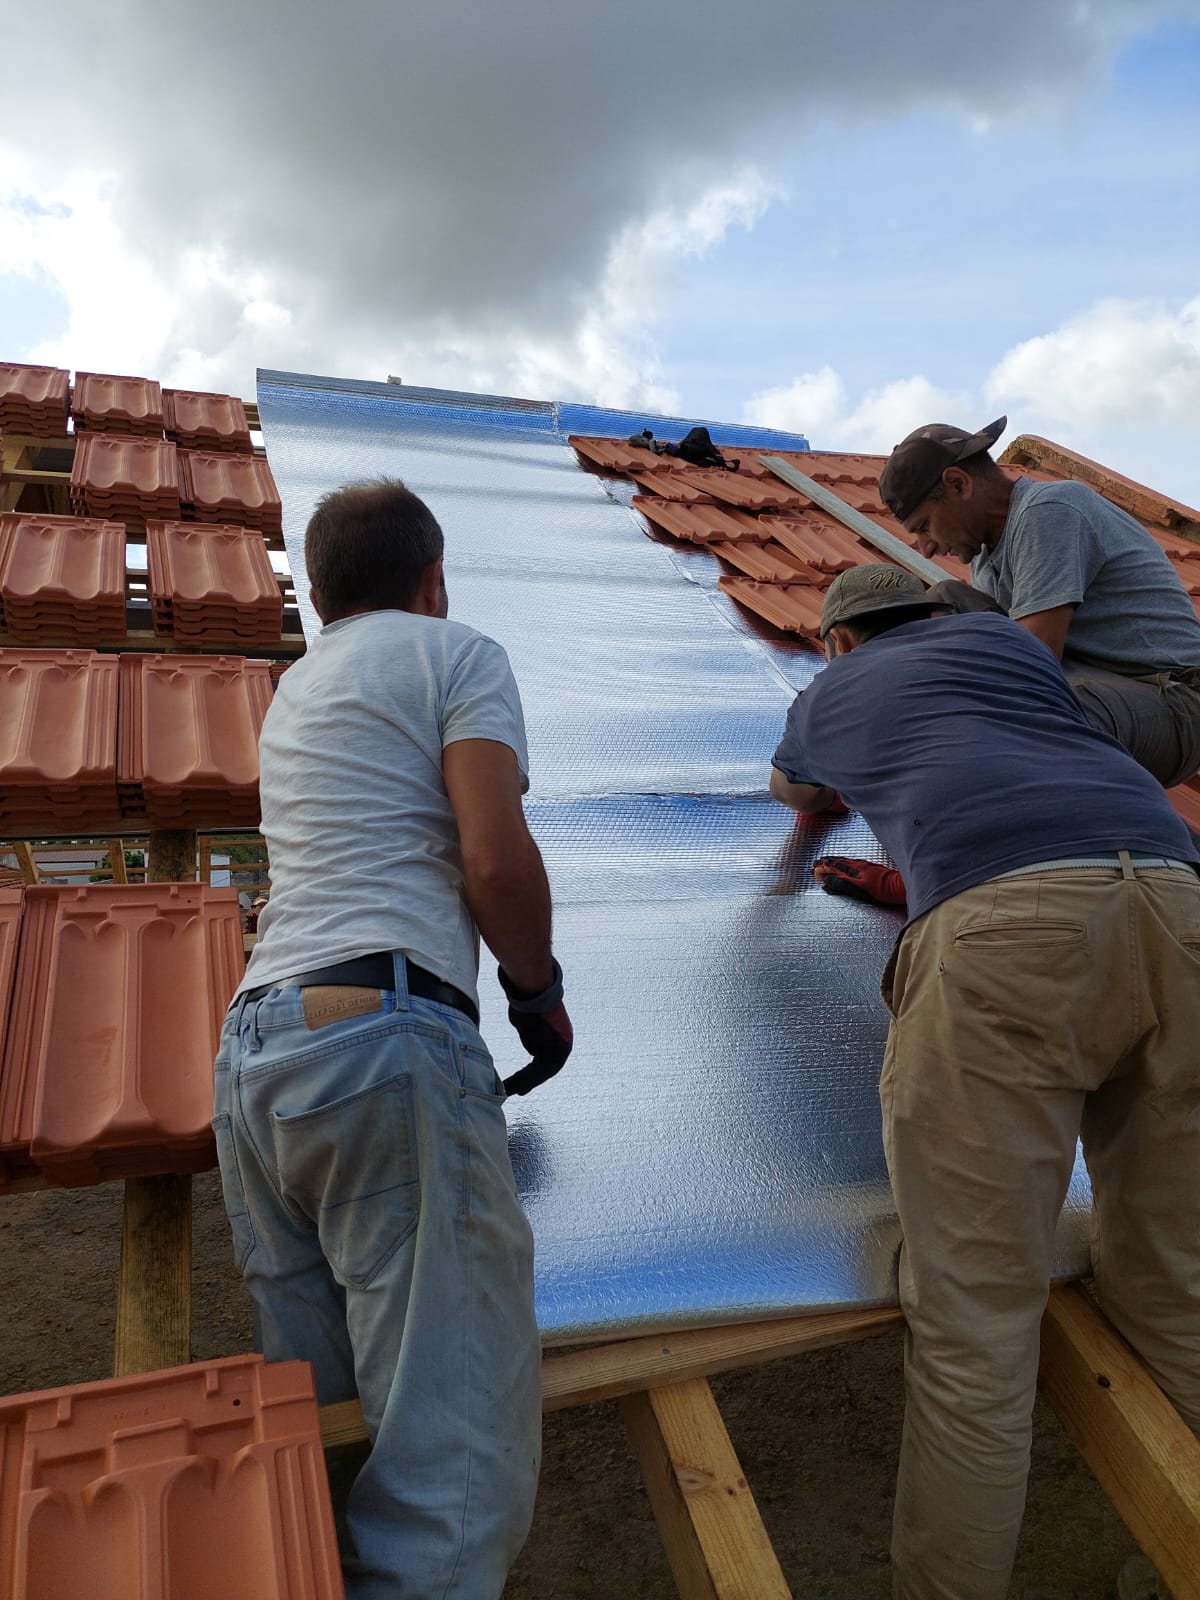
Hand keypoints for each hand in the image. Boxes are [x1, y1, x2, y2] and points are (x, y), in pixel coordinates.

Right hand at [498, 960, 573, 1094]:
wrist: (532, 986)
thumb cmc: (528, 999)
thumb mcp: (530, 1022)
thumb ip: (532, 1037)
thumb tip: (532, 1050)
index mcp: (561, 1036)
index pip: (547, 1061)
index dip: (534, 1075)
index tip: (523, 1084)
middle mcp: (564, 1043)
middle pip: (545, 1070)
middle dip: (528, 1082)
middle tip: (514, 1091)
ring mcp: (560, 1046)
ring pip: (540, 1072)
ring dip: (523, 1083)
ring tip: (507, 1090)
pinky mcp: (551, 1048)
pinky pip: (536, 1070)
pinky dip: (523, 1079)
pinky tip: (511, 1084)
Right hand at [813, 856, 905, 906]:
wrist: (899, 886)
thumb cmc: (880, 891)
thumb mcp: (858, 890)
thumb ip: (841, 884)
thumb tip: (827, 879)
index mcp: (852, 870)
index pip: (832, 867)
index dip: (822, 869)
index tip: (814, 870)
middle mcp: (857, 865)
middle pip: (837, 862)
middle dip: (825, 863)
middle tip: (816, 864)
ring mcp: (864, 866)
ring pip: (845, 861)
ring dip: (834, 862)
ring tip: (827, 862)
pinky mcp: (871, 868)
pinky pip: (852, 863)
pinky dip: (843, 863)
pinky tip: (846, 865)